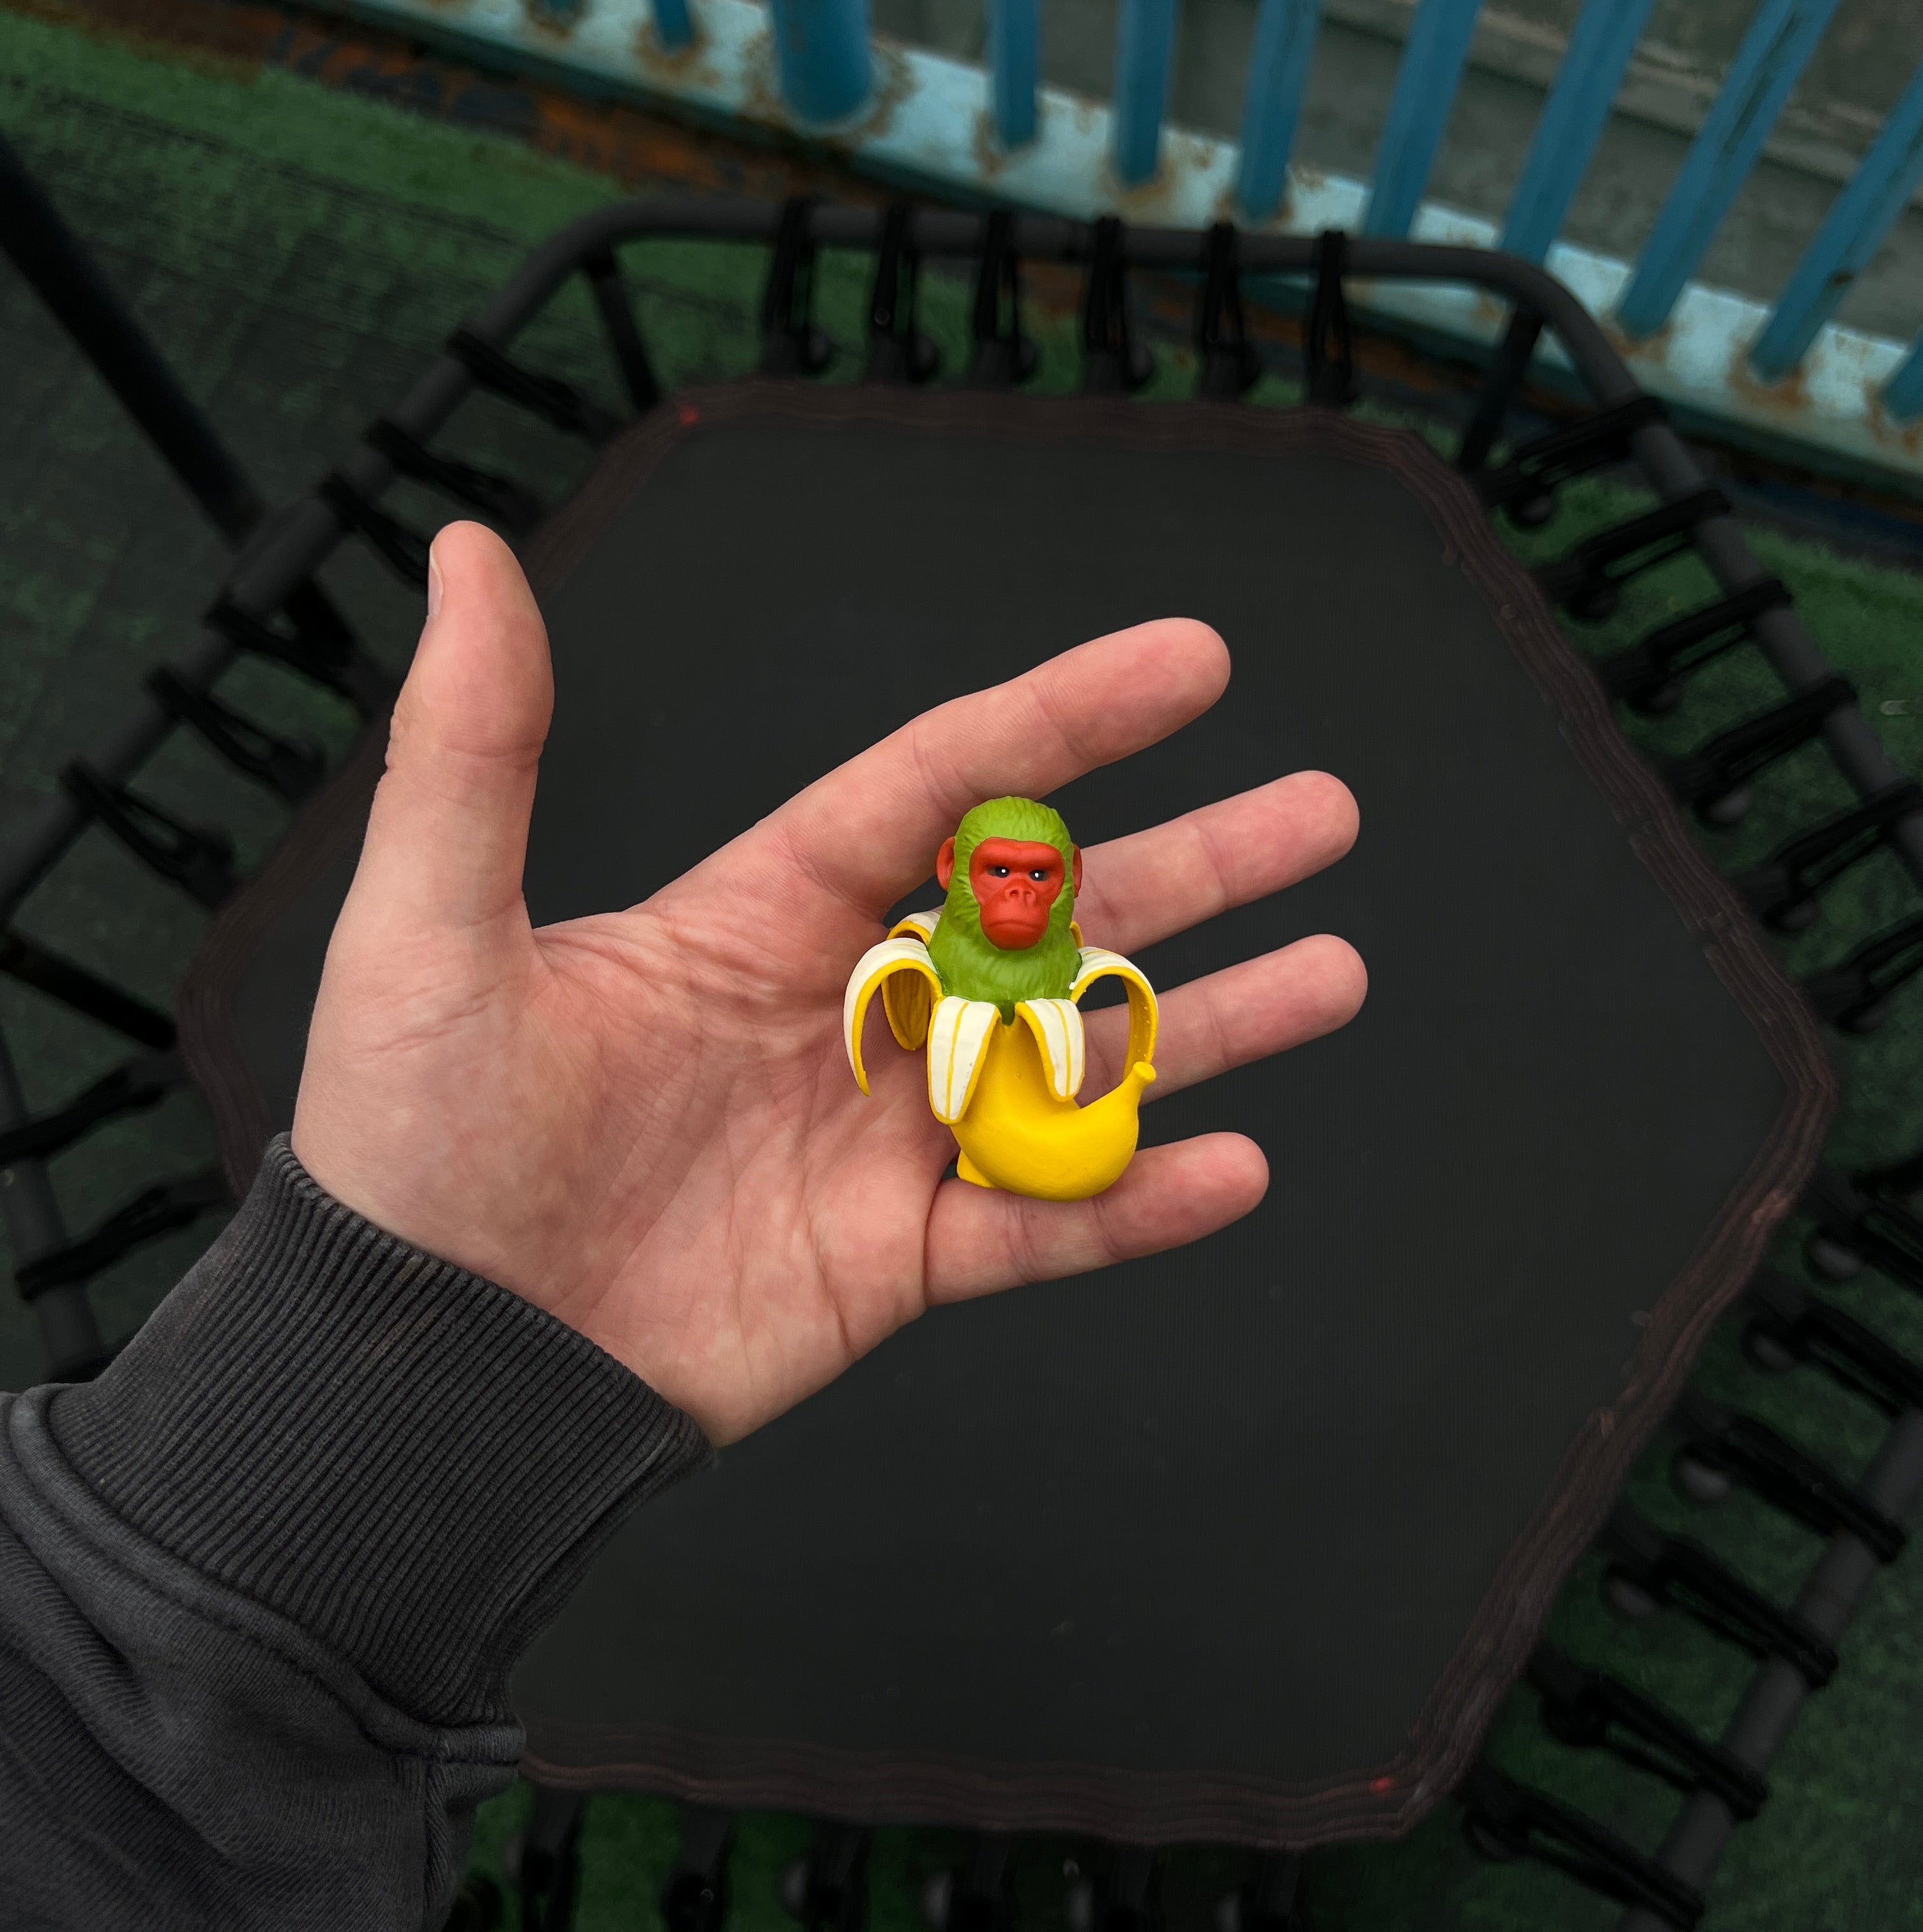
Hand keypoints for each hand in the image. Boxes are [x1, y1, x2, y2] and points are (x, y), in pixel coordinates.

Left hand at [291, 523, 1365, 1441]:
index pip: (943, 786)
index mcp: (761, 915)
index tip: (1189, 664)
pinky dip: (1137, 1204)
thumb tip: (466, 552)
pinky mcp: (893, 1265)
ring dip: (1211, 1018)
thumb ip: (478, 743)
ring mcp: (881, 1144)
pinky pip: (1043, 1228)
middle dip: (1193, 862)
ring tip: (1334, 970)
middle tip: (1322, 811)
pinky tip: (1235, 1163)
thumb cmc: (413, 1139)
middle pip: (1051, 918)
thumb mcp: (432, 923)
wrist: (427, 1365)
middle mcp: (845, 1013)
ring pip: (1076, 1065)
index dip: (1067, 718)